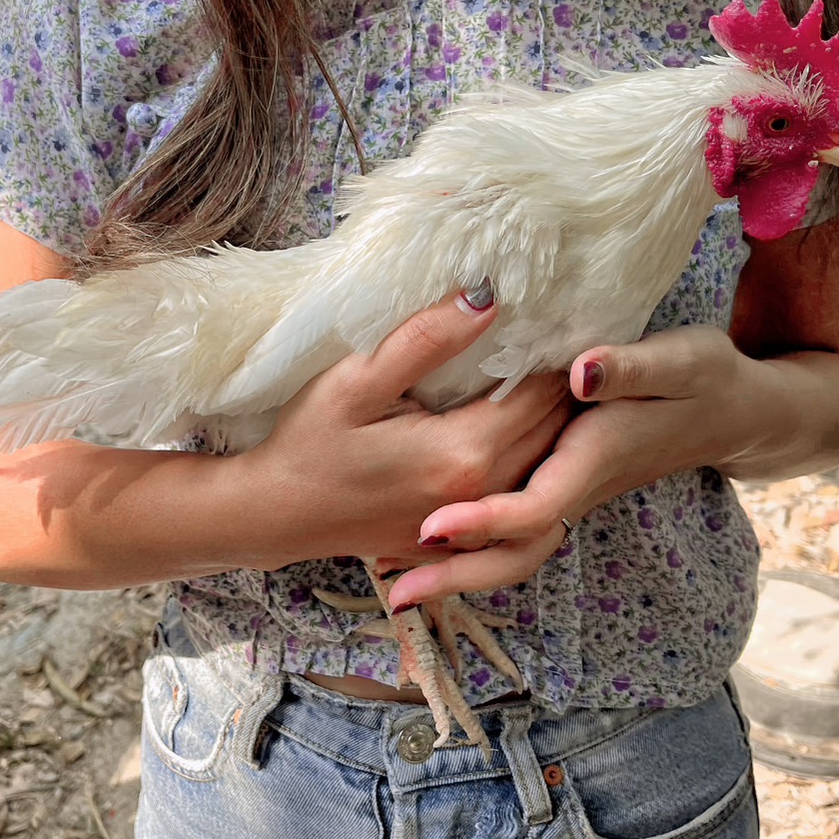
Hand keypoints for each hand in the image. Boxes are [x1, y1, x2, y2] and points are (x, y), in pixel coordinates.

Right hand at [246, 288, 572, 567]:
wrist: (275, 515)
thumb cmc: (308, 444)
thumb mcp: (356, 382)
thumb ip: (425, 341)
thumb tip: (487, 298)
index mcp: (463, 453)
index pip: (541, 394)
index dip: (554, 355)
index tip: (559, 318)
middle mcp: (481, 496)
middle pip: (552, 432)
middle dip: (563, 388)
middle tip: (563, 342)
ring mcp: (474, 525)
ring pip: (542, 465)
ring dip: (552, 425)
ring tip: (546, 379)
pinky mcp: (462, 540)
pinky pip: (518, 496)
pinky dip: (529, 462)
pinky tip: (515, 430)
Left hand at [386, 326, 750, 608]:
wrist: (738, 411)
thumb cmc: (707, 378)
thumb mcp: (679, 360)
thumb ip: (630, 367)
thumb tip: (581, 372)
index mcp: (596, 458)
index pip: (534, 508)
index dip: (483, 521)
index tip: (428, 525)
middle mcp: (579, 487)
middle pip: (518, 553)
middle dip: (457, 576)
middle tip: (394, 595)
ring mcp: (572, 491)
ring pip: (515, 550)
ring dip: (459, 571)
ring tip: (394, 582)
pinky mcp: (567, 483)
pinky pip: (517, 532)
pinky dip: (473, 546)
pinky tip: (427, 543)